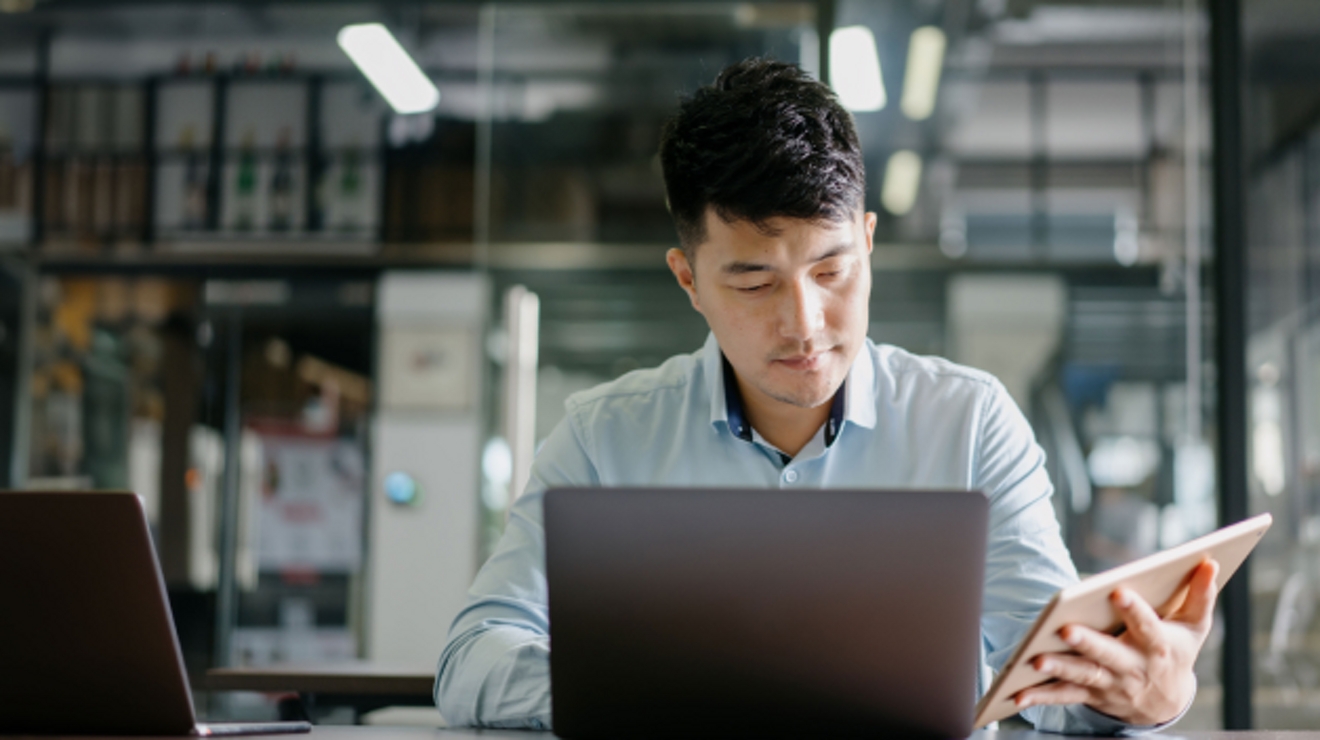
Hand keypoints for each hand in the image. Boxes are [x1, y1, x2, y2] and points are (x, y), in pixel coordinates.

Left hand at [1013, 558, 1219, 725]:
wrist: (1166, 702)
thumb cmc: (1177, 652)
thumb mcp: (1195, 627)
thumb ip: (1201, 595)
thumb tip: (1208, 562)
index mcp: (1158, 646)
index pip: (1148, 627)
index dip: (1134, 610)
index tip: (1119, 591)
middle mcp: (1133, 667)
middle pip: (1109, 655)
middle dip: (1088, 643)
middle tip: (1066, 630)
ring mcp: (1110, 683)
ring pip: (1083, 675)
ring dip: (1059, 669)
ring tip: (1036, 660)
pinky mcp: (1091, 695)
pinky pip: (1064, 696)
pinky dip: (1040, 696)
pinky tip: (1017, 694)